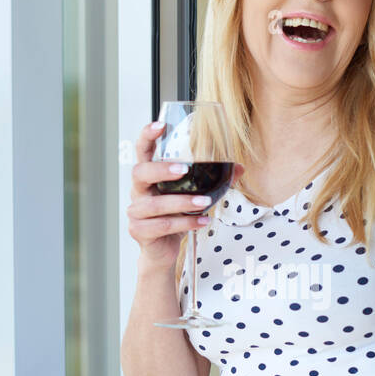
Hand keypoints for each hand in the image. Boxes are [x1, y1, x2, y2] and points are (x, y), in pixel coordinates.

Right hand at [127, 120, 244, 272]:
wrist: (162, 251)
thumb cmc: (174, 218)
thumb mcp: (193, 197)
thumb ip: (212, 181)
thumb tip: (238, 168)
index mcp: (148, 177)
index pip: (142, 151)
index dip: (147, 136)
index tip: (160, 124)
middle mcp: (138, 191)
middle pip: (139, 173)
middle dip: (161, 169)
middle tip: (184, 169)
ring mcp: (136, 212)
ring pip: (154, 204)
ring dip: (182, 202)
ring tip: (205, 203)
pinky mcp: (139, 231)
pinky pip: (163, 225)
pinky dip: (186, 223)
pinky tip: (203, 221)